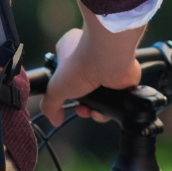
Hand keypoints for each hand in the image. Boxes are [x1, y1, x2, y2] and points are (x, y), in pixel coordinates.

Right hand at [40, 5, 144, 126]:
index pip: (64, 73)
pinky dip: (108, 109)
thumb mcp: (56, 87)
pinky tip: (103, 111)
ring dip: (94, 109)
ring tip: (93, 112)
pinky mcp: (121, 78)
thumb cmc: (81, 63)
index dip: (64, 89)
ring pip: (99, 96)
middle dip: (81, 104)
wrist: (110, 59)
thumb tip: (54, 119)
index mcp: (69, 51)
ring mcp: (106, 68)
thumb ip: (50, 104)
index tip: (64, 99)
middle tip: (82, 110)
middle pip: (83, 89)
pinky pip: (113, 99)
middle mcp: (89, 58)